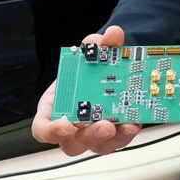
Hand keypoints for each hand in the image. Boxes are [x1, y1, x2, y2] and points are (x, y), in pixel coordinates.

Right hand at [31, 25, 141, 155]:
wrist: (109, 67)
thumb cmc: (89, 64)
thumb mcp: (92, 48)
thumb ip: (98, 41)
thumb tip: (113, 34)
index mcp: (55, 107)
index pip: (42, 128)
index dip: (50, 131)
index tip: (64, 125)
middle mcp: (72, 125)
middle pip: (73, 143)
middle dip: (89, 136)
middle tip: (103, 125)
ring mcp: (92, 132)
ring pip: (99, 145)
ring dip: (113, 137)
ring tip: (127, 124)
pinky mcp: (113, 132)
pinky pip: (118, 139)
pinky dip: (127, 132)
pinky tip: (137, 121)